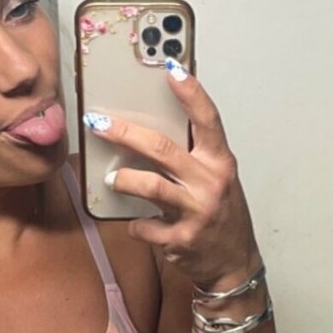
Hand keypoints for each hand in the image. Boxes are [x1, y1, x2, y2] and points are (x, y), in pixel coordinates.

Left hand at [85, 63, 260, 286]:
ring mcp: (196, 212)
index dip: (190, 92)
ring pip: (150, 186)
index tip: (170, 67)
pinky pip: (145, 226)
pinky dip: (135, 224)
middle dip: (125, 133)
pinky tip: (135, 222)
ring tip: (111, 177)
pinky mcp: (181, 239)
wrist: (234, 264)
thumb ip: (194, 153)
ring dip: (123, 179)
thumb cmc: (221, 215)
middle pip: (162, 148)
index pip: (208, 120)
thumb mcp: (217, 178)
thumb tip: (155, 122)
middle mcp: (210, 183)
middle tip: (99, 124)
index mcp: (220, 163)